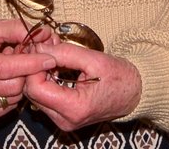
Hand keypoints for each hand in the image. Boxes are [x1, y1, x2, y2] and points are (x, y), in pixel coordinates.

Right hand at [0, 18, 57, 122]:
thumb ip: (17, 29)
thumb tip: (44, 34)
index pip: (6, 68)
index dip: (30, 63)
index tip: (49, 58)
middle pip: (14, 86)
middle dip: (25, 72)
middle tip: (18, 58)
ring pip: (14, 98)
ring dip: (18, 83)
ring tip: (7, 69)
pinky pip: (8, 107)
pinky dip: (10, 94)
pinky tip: (1, 81)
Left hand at [20, 39, 141, 131]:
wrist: (136, 94)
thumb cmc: (120, 77)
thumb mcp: (93, 59)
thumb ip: (63, 53)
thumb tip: (39, 47)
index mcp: (75, 108)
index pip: (35, 88)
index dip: (34, 66)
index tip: (41, 48)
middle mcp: (66, 120)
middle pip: (32, 93)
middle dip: (35, 68)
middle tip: (47, 46)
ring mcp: (64, 121)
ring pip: (36, 96)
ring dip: (40, 73)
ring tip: (55, 53)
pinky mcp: (64, 118)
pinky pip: (45, 98)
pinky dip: (47, 80)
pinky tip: (57, 65)